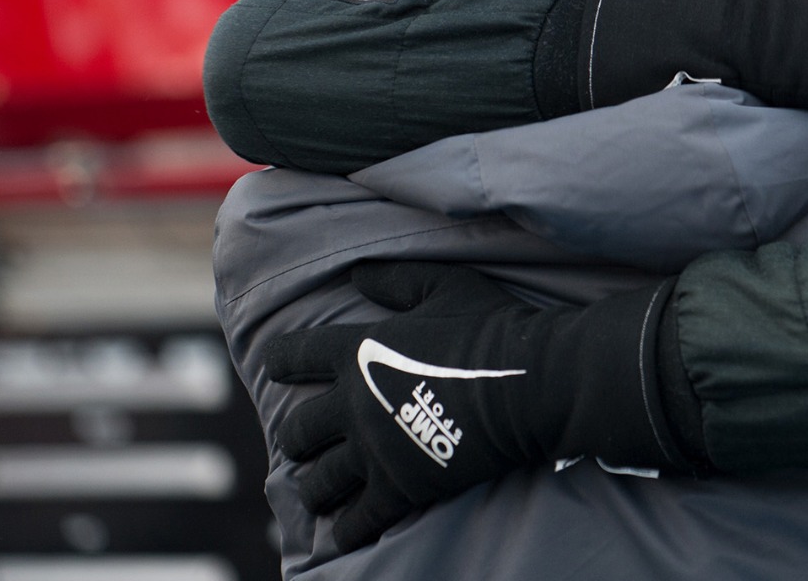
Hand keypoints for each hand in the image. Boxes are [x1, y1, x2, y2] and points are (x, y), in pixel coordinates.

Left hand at [265, 262, 679, 551]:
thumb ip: (396, 279)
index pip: (292, 356)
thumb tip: (356, 275)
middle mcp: (353, 404)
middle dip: (298, 438)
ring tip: (319, 491)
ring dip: (314, 487)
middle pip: (298, 431)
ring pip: (318, 482)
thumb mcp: (444, 286)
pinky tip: (342, 534)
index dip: (281, 361)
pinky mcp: (401, 487)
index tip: (277, 366)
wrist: (530, 382)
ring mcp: (375, 450)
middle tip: (306, 442)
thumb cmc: (491, 327)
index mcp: (356, 351)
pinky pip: (357, 521)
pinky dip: (345, 531)